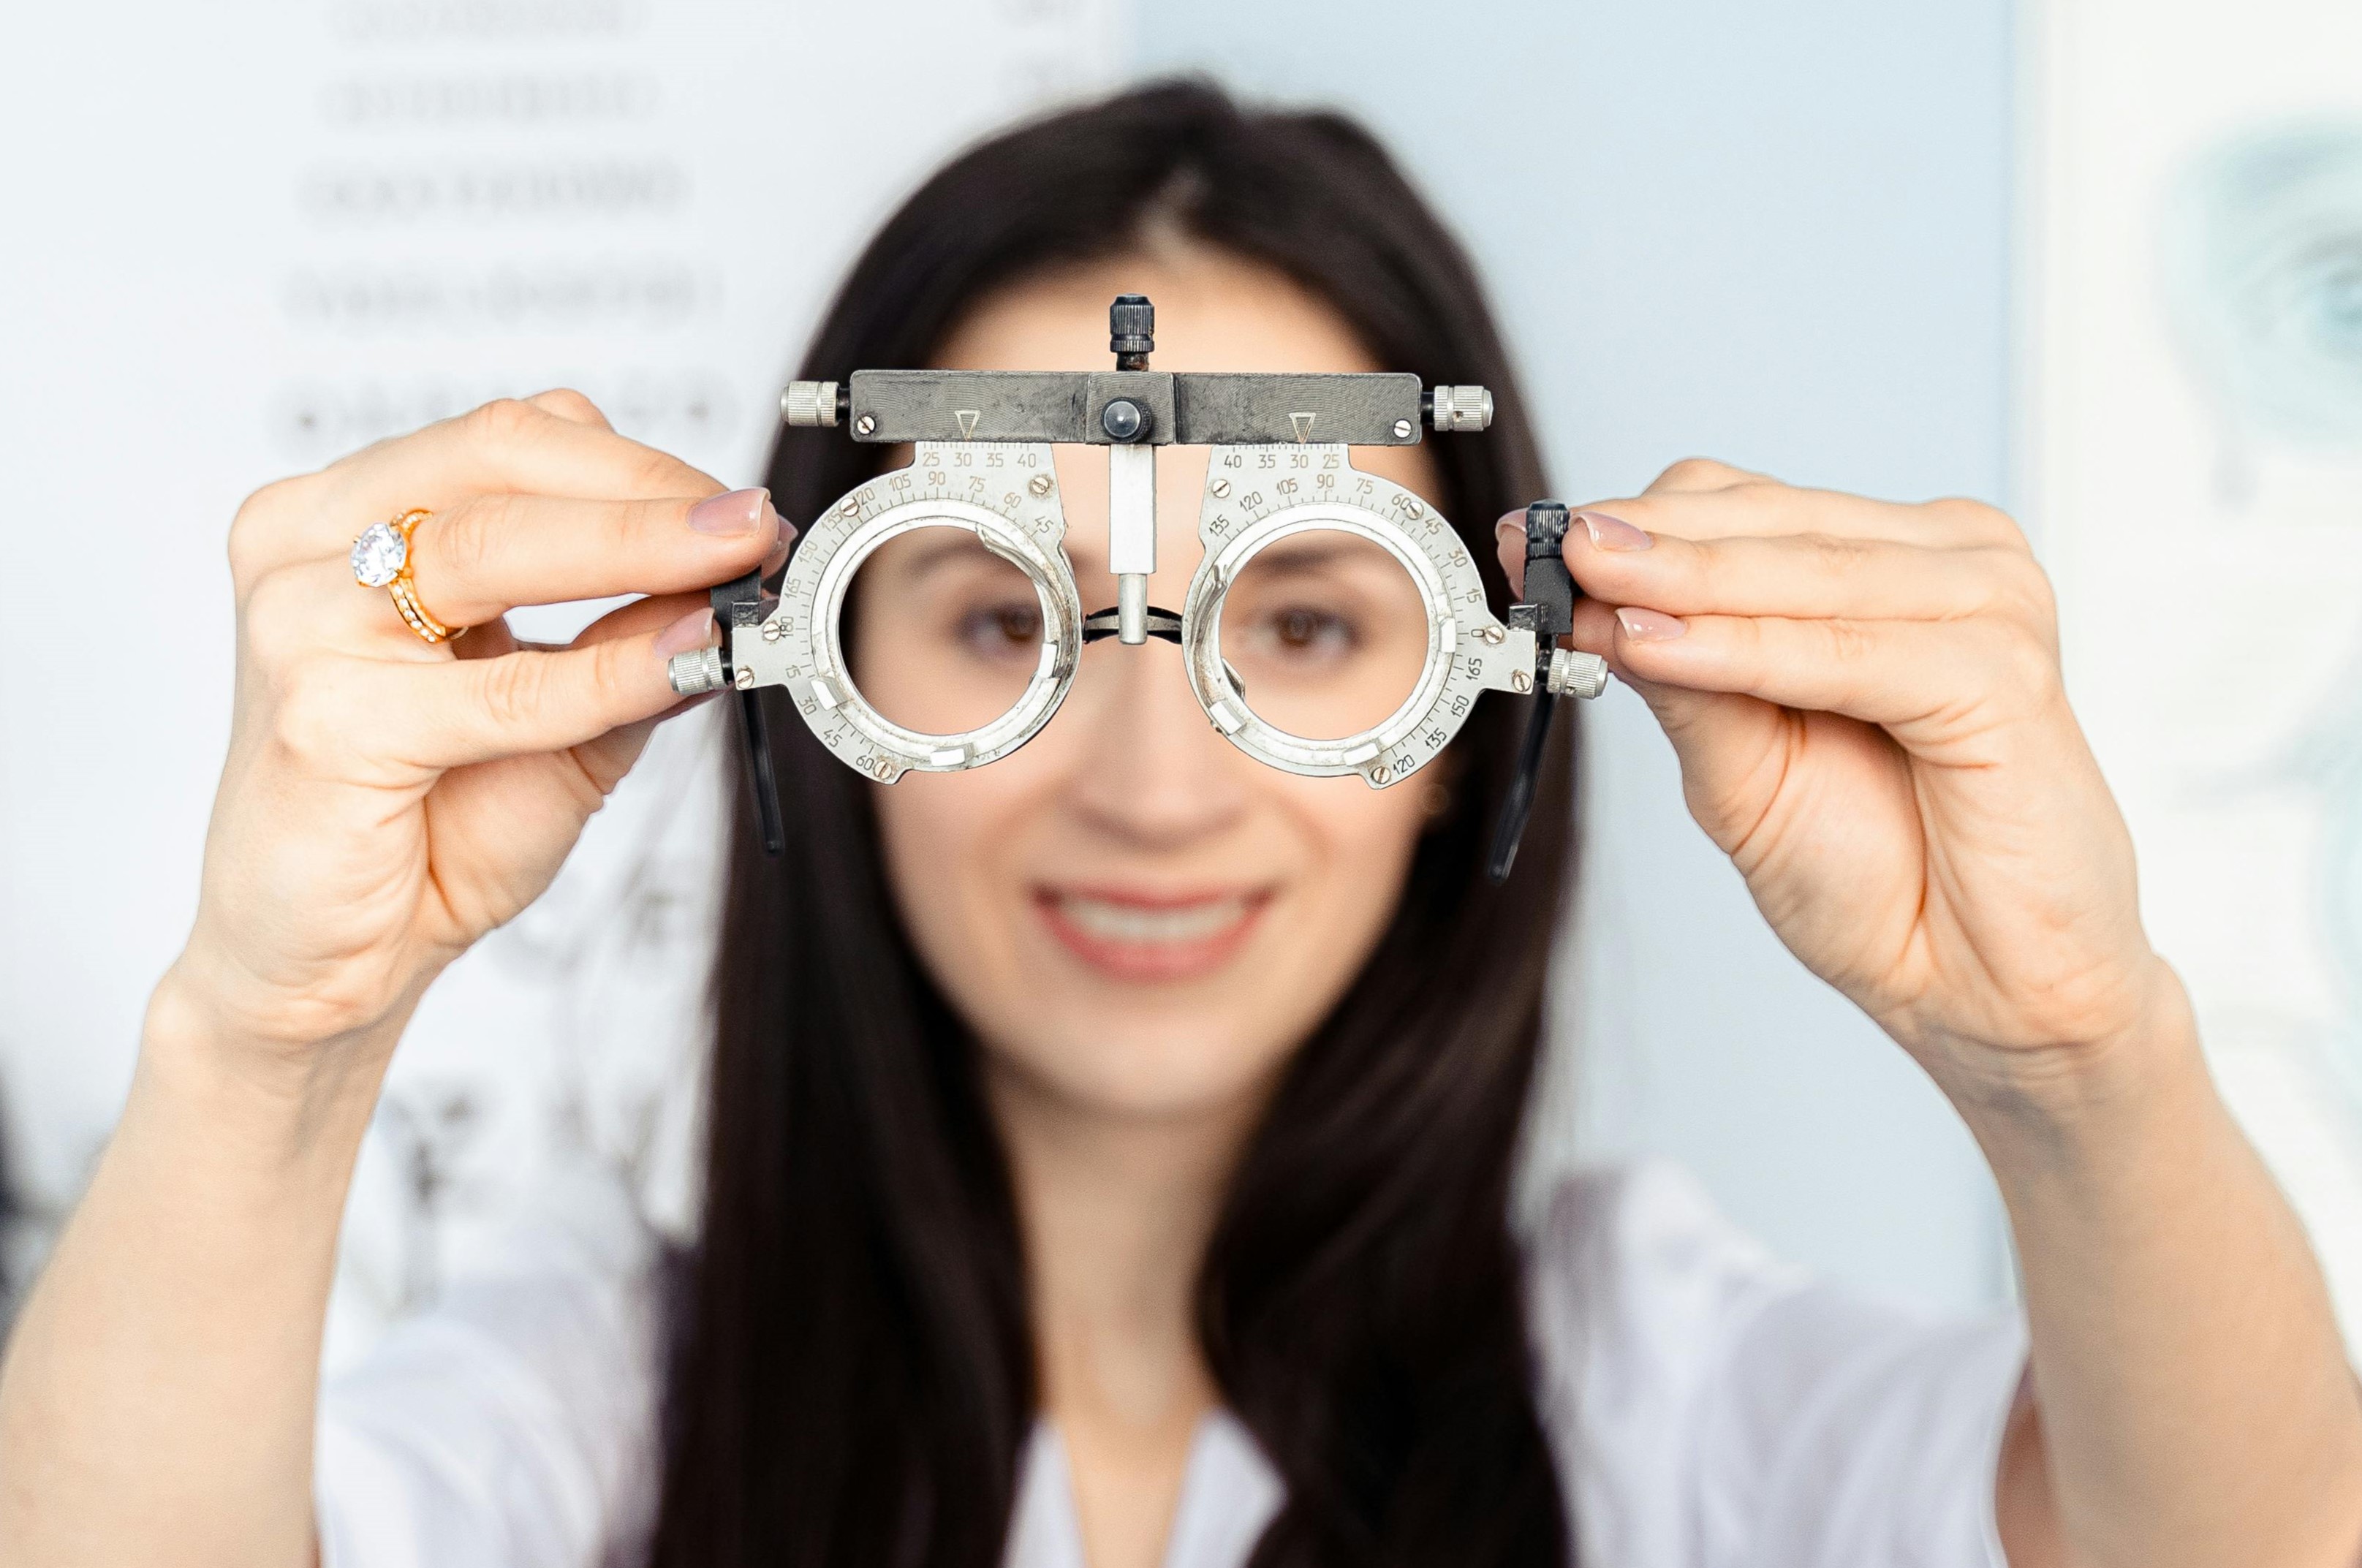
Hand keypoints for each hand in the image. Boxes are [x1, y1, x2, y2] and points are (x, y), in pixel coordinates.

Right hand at [165, 392, 786, 1060]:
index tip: (740, 508)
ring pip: (496, 545)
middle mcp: (306, 549)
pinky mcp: (325, 721)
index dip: (638, 464)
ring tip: (736, 566)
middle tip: (754, 523)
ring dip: (638, 549)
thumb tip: (736, 572)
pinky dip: (606, 674)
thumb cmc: (426, 829)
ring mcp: (302, 626)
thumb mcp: (561, 716)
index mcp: (343, 518)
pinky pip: (502, 688)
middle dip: (649, 492)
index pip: (509, 440)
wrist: (327, 963)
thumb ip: (629, 638)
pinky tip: (685, 661)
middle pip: (500, 463)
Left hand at [1498, 459, 2171, 1091]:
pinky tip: (1656, 648)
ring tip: (1580, 594)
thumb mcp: (1740, 768)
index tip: (1526, 542)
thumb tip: (1588, 601)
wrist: (1981, 997)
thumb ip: (1682, 677)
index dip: (1629, 525)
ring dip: (1682, 586)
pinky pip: (1848, 649)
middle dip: (1640, 545)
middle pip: (1768, 520)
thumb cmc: (1881, 883)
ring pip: (1802, 572)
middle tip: (1538, 551)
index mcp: (1886, 567)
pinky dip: (1745, 649)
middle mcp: (1946, 565)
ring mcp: (1987, 607)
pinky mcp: (2003, 673)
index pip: (1740, 507)